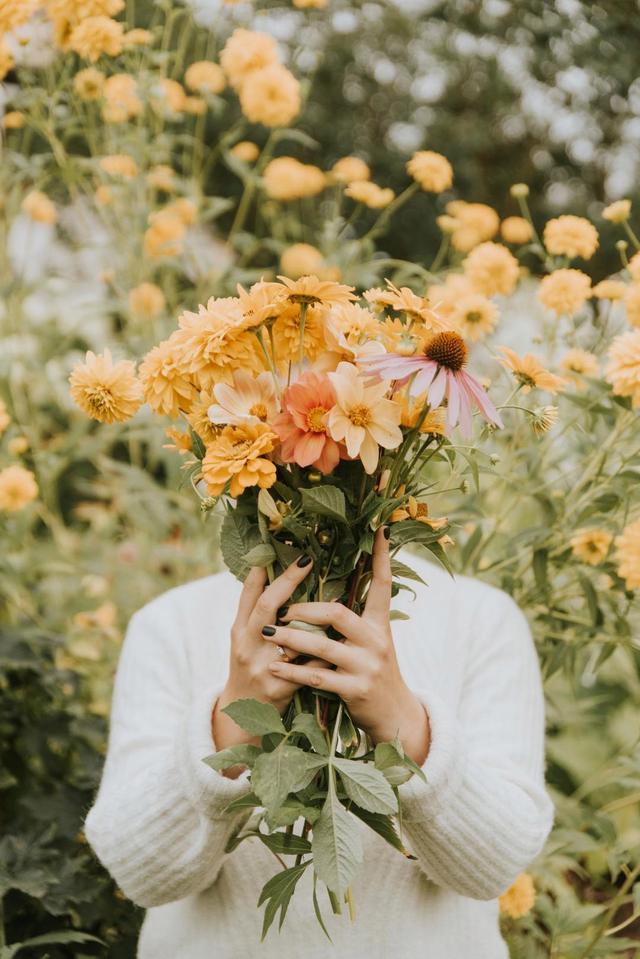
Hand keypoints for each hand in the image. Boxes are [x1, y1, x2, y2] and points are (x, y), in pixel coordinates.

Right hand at [212, 555, 328, 767]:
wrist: (244, 716)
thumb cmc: (251, 667)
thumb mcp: (247, 639)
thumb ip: (259, 612)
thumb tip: (273, 571)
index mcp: (239, 630)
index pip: (249, 594)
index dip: (262, 570)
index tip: (278, 547)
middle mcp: (246, 645)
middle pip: (266, 607)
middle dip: (286, 581)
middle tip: (308, 559)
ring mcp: (260, 667)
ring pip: (290, 637)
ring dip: (312, 620)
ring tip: (333, 597)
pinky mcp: (278, 688)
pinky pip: (307, 668)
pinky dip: (323, 658)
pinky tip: (341, 645)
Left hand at [263, 527, 430, 765]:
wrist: (393, 716)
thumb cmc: (373, 673)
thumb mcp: (373, 643)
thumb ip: (354, 620)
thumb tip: (327, 594)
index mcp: (380, 624)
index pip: (383, 584)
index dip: (383, 557)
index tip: (381, 528)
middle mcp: (376, 641)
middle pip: (338, 613)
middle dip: (305, 609)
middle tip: (282, 608)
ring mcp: (367, 666)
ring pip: (322, 645)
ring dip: (291, 638)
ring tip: (269, 633)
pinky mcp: (355, 690)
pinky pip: (317, 677)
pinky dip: (294, 671)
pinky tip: (275, 665)